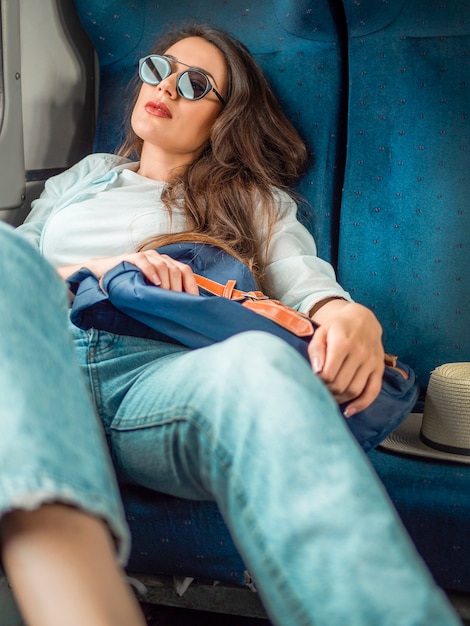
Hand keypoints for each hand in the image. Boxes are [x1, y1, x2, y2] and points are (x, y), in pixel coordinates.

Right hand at [60, 250, 198, 294]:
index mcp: (166, 265)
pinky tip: (155, 284)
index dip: (191, 286)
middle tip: (176, 304)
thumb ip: (162, 296)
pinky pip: (145, 262)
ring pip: (163, 265)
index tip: (194, 303)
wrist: (102, 276)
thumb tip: (179, 312)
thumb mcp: (149, 291)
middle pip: (176, 269)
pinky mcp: (131, 258)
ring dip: (167, 282)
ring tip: (166, 296)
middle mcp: (158, 258)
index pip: (185, 271)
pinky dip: (152, 272)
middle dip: (178, 288)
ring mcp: (145, 257)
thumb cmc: (128, 287)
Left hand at [308, 300, 384, 416]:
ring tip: (331, 397)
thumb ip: (316, 351)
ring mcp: (372, 361)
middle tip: (320, 390)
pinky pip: (373, 392)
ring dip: (340, 399)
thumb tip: (316, 371)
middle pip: (340, 384)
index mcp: (343, 342)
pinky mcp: (379, 368)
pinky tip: (350, 411)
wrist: (362, 319)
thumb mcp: (321, 332)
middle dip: (327, 391)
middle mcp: (360, 352)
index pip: (328, 373)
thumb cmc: (337, 328)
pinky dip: (362, 404)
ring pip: (354, 390)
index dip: (318, 381)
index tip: (313, 381)